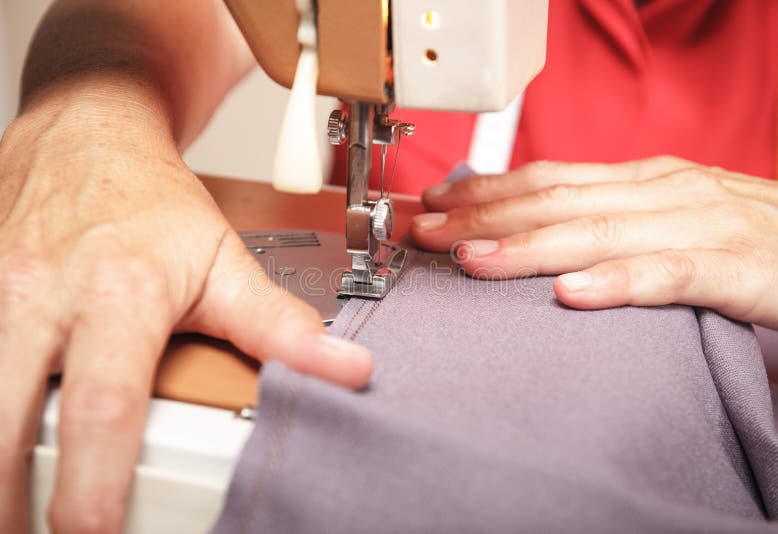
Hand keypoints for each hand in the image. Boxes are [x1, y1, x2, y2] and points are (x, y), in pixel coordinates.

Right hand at [0, 80, 371, 531]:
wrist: (86, 133)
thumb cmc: (154, 204)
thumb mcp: (225, 262)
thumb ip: (278, 325)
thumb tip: (346, 371)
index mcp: (121, 296)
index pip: (105, 403)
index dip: (95, 479)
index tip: (94, 532)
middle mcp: (44, 297)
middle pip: (5, 415)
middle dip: (6, 496)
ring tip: (10, 516)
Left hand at [411, 156, 777, 333]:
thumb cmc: (754, 240)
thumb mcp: (674, 216)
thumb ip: (613, 219)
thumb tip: (542, 231)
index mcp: (649, 178)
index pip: (551, 176)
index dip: (486, 190)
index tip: (434, 204)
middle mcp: (669, 191)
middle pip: (558, 200)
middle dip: (482, 215)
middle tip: (422, 232)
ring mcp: (704, 224)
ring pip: (599, 232)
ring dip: (526, 246)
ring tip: (469, 260)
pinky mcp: (741, 268)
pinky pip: (670, 274)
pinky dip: (618, 283)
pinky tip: (571, 295)